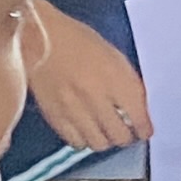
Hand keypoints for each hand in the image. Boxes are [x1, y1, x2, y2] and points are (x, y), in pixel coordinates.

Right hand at [29, 16, 150, 152]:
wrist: (36, 36)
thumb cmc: (74, 38)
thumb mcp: (111, 53)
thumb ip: (126, 81)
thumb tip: (138, 106)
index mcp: (115, 77)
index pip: (138, 116)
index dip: (144, 128)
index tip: (144, 130)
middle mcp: (96, 97)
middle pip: (120, 136)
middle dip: (127, 136)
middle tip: (125, 131)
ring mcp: (74, 109)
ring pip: (99, 143)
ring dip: (105, 139)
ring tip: (104, 131)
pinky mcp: (55, 116)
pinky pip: (76, 141)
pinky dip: (83, 139)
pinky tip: (84, 129)